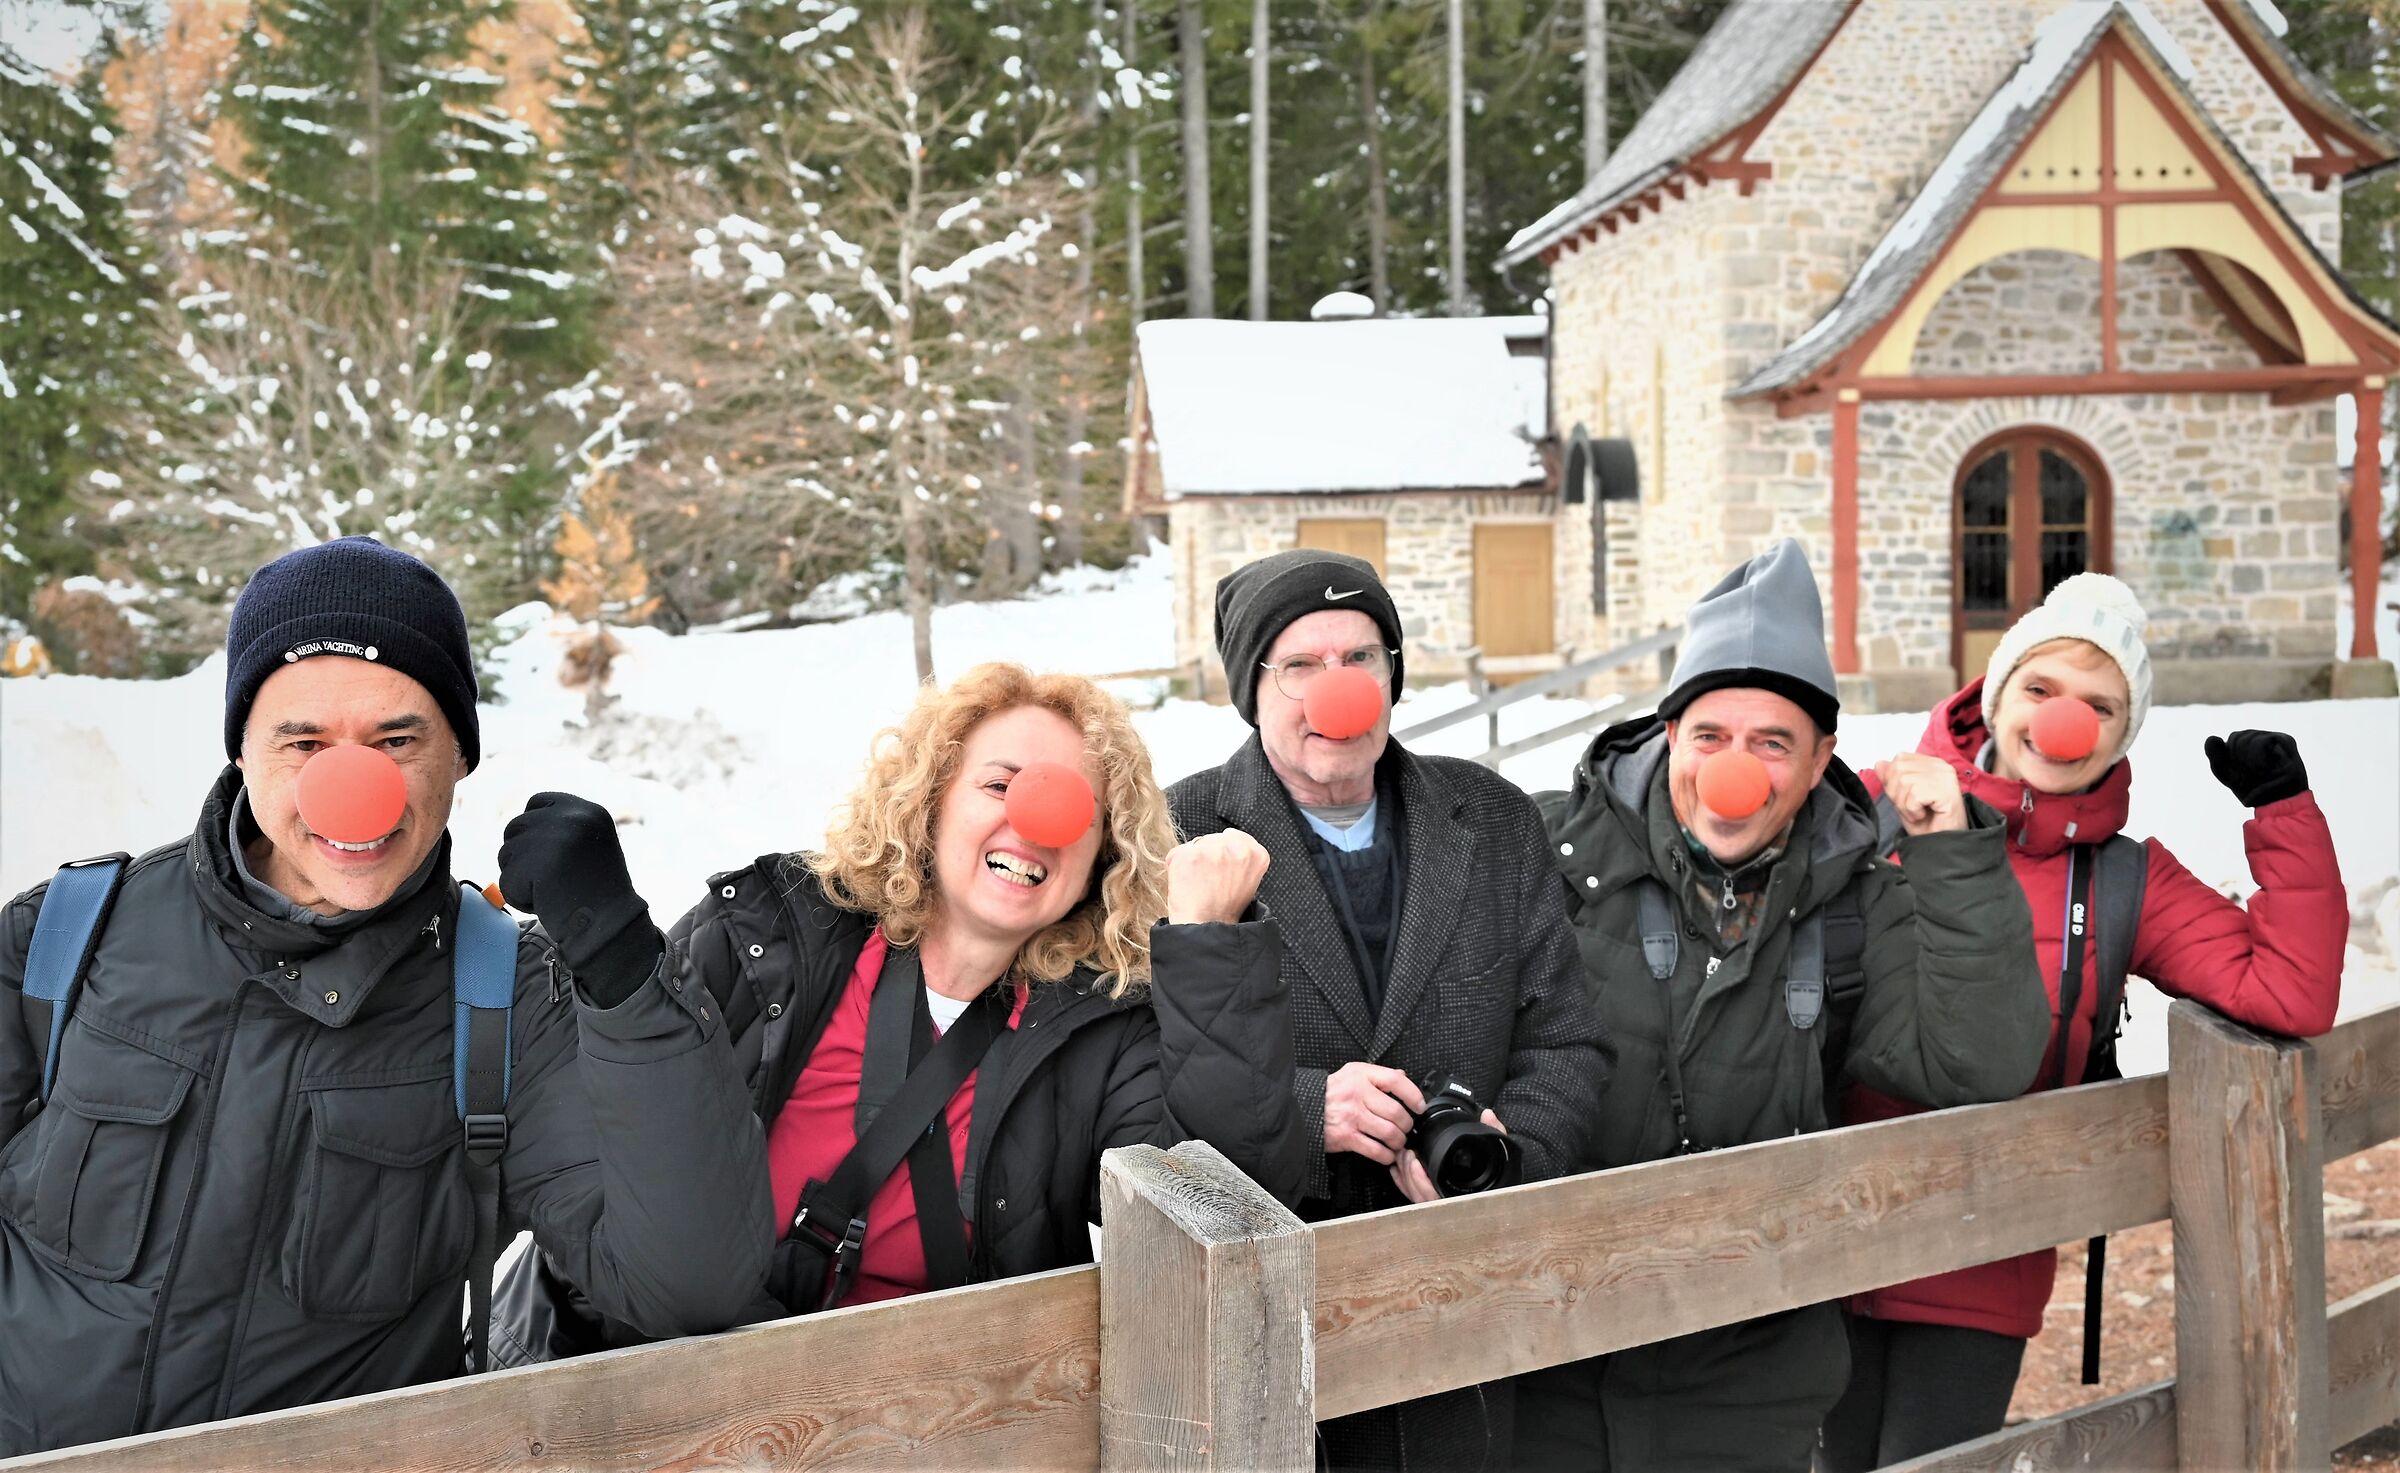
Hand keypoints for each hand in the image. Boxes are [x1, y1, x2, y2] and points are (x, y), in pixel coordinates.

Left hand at [498, 792, 659, 1006]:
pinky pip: (506, 882)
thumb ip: (562, 828)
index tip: (548, 855)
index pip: (537, 802)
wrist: (612, 926)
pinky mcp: (536, 865)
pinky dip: (520, 899)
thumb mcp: (591, 845)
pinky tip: (547, 904)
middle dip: (523, 856)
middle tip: (550, 880)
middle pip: (515, 828)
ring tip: (552, 892)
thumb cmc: (599, 892)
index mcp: (588, 810)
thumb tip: (520, 825)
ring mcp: (553, 839)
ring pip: (506, 855)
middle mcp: (572, 818)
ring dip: (521, 878)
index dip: (533, 830)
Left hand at [1166, 829, 1270, 924]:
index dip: (1224, 854)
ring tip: (1198, 885)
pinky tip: (1185, 884)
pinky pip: (1177, 854)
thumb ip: (1241, 857)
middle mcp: (1236, 849)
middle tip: (1209, 883)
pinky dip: (1176, 867)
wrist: (1205, 929)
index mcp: (1256, 854)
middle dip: (1208, 856)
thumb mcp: (1247, 881)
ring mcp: (1212, 850)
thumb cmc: (1224, 910)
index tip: (1222, 872)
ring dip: (1193, 861)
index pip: (1234, 836)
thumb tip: (1226, 835)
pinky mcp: (1188, 855)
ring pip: (1196, 845)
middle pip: (1213, 839)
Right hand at [1323, 1062, 1423, 1166]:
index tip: (1420, 1105)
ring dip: (1398, 1141)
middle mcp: (1357, 1094)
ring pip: (1389, 1133)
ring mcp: (1351, 1117)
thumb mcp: (1352, 1074)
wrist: (1304, 1108)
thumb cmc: (1330, 1092)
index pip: (1395, 1081)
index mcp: (1360, 1075)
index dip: (1413, 1094)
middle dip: (1407, 1124)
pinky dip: (1386, 1156)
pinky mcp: (1346, 1137)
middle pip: (1396, 1112)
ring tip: (1397, 1141)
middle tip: (1405, 1128)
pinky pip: (1376, 1150)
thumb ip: (1378, 1075)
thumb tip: (1403, 1076)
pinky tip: (1387, 1154)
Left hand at [1389, 1110, 1504, 1202]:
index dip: (1421, 1181)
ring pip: (1415, 1197)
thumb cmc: (1502, 1178)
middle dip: (1409, 1174)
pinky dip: (1403, 1182)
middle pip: (1419, 1196)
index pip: (1435, 1196)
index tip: (1416, 1161)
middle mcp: (1450, 1204)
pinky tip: (1398, 1168)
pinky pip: (1413, 1196)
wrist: (1504, 1192)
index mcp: (1462, 1197)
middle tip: (1406, 1152)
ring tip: (1403, 1155)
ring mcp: (1441, 1206)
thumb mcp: (1500, 1152)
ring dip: (1405, 1176)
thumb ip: (1495, 1133)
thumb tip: (1488, 1115)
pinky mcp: (1433, 1201)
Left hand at [1875, 753, 1966, 835]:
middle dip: (1896, 794)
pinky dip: (1912, 810)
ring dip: (1904, 804)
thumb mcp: (1902, 799)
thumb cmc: (1927, 824)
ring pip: (1904, 782)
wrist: (1942, 844)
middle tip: (1909, 808)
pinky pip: (1914, 795)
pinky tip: (1922, 815)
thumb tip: (1879, 763)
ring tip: (1917, 813)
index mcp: (1931, 764)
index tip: (1904, 798)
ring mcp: (1944, 777)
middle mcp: (1940, 767)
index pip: (1899, 759)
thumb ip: (1891, 780)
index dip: (1892, 780)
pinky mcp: (1946, 790)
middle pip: (1898, 769)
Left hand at [2205, 731, 2306, 808]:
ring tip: (2257, 775)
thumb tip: (2211, 738)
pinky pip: (2262, 741)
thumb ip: (2217, 756)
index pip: (2234, 737)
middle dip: (2236, 760)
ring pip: (2248, 738)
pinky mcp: (2289, 744)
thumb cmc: (2254, 791)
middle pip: (2239, 737)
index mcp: (2256, 742)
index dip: (2229, 756)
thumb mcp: (2229, 775)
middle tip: (2248, 778)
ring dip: (2245, 762)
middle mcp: (2270, 738)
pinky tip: (2262, 771)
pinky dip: (2255, 759)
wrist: (2275, 809)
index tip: (2239, 774)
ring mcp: (2281, 741)